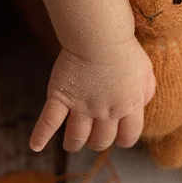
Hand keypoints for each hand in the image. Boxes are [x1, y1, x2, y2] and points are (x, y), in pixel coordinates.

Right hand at [29, 37, 156, 153]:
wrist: (100, 36)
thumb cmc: (125, 50)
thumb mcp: (146, 72)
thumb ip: (146, 92)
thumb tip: (141, 106)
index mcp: (129, 106)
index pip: (128, 137)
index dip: (123, 139)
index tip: (118, 136)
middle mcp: (106, 112)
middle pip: (101, 141)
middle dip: (97, 142)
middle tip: (93, 136)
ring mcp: (82, 107)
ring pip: (76, 138)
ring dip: (74, 143)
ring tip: (71, 143)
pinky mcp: (61, 97)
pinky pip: (49, 122)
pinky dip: (40, 136)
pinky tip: (35, 145)